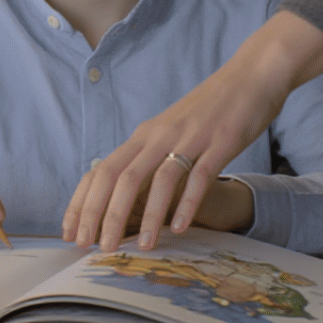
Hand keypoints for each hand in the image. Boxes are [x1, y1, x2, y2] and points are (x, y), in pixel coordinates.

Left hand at [62, 10, 322, 251]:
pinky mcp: (220, 142)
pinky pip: (200, 175)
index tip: (71, 234)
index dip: (83, 203)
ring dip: (148, 214)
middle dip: (105, 214)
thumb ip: (150, 159)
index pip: (101, 171)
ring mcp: (190, 138)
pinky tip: (180, 227)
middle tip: (98, 248)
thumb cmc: (210, 110)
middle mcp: (160, 136)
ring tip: (143, 246)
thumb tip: (124, 196)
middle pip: (122, 177)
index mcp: (144, 136)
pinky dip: (188, 202)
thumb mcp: (170, 133)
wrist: (251, 75)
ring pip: (159, 178)